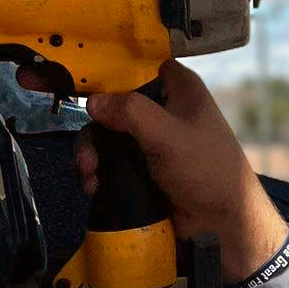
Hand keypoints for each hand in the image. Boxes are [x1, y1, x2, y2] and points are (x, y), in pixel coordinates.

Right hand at [24, 59, 288, 282]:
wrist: (223, 223)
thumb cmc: (207, 169)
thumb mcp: (169, 136)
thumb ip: (131, 112)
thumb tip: (92, 101)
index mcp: (176, 87)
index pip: (132, 63)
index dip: (101, 69)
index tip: (65, 77)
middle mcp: (160, 107)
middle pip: (110, 104)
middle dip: (92, 130)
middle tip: (87, 158)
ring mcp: (148, 139)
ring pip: (105, 136)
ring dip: (91, 156)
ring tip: (90, 179)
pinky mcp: (140, 168)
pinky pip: (109, 161)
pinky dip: (97, 172)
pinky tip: (94, 188)